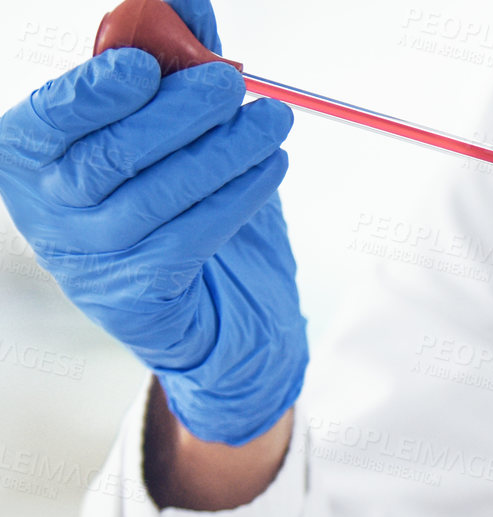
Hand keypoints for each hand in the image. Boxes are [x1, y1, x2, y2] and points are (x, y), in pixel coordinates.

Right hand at [0, 0, 305, 445]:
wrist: (183, 294)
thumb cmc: (155, 186)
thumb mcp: (151, 123)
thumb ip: (164, 58)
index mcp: (31, 153)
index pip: (50, 119)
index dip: (95, 91)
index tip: (146, 65)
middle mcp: (51, 208)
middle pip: (112, 156)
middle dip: (179, 114)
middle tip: (232, 84)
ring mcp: (96, 255)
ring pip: (163, 195)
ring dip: (226, 150)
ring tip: (274, 119)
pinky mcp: (146, 291)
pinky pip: (198, 233)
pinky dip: (241, 193)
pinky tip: (273, 164)